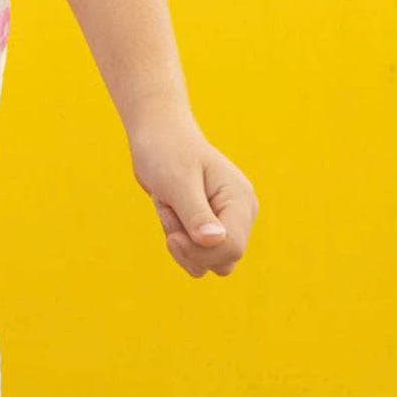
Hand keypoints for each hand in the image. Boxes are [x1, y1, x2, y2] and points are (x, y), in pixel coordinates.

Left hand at [126, 118, 258, 277]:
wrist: (156, 134)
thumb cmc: (166, 151)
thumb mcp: (177, 181)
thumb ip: (196, 213)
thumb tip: (215, 241)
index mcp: (240, 200)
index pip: (232, 248)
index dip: (200, 251)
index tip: (173, 237)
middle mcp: (240, 214)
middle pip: (221, 261)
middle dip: (188, 246)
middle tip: (170, 210)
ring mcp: (225, 221)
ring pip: (208, 262)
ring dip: (180, 242)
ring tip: (169, 207)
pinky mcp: (209, 227)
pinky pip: (196, 254)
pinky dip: (177, 239)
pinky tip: (170, 211)